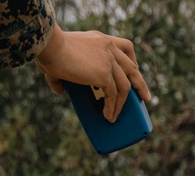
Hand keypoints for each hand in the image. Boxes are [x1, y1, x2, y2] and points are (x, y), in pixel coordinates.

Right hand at [35, 25, 151, 121]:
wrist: (49, 47)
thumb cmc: (49, 51)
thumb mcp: (60, 60)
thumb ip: (61, 75)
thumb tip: (60, 89)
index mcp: (101, 40)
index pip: (126, 47)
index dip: (133, 62)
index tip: (136, 72)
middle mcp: (108, 48)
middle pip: (132, 68)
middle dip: (141, 84)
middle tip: (145, 97)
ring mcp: (109, 61)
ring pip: (124, 86)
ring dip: (122, 103)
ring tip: (116, 116)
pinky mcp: (104, 74)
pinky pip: (113, 95)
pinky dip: (112, 107)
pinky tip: (108, 115)